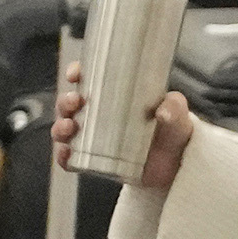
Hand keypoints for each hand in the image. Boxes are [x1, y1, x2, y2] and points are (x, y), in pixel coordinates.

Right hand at [53, 70, 196, 198]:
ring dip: (60, 126)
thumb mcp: (177, 113)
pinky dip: (63, 157)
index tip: (75, 73)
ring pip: (65, 129)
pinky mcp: (94, 162)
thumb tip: (163, 111)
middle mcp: (98, 116)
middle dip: (65, 101)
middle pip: (70, 104)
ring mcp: (93, 139)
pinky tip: (66, 153)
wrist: (176, 165)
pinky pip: (70, 160)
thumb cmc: (173, 131)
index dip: (76, 74)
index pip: (87, 80)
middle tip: (75, 101)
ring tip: (70, 127)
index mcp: (113, 95)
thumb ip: (174, 107)